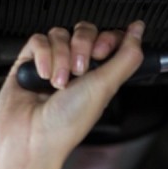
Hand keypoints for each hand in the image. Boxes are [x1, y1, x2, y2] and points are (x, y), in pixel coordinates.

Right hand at [0, 20, 144, 168]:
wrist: (32, 138)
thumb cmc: (68, 123)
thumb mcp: (106, 87)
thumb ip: (126, 57)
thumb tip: (139, 30)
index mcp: (100, 76)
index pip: (107, 38)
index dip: (107, 39)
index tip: (102, 53)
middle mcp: (76, 69)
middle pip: (83, 31)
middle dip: (82, 47)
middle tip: (80, 70)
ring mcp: (52, 64)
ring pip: (59, 34)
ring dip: (61, 58)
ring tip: (59, 83)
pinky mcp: (28, 63)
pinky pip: (38, 40)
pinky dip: (42, 56)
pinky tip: (42, 76)